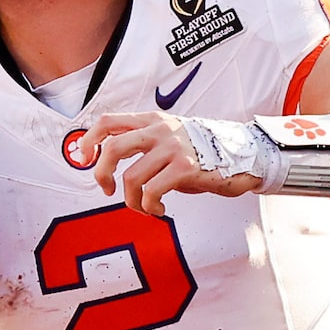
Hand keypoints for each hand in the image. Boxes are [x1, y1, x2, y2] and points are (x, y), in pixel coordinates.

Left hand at [85, 111, 258, 216]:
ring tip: (144, 207)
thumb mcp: (171, 139)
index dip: (89, 140)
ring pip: (131, 177)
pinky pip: (152, 192)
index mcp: (153, 120)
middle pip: (113, 147)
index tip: (85, 160)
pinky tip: (159, 209)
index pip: (109, 121)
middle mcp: (160, 130)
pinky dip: (149, 206)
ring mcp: (173, 147)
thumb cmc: (203, 153)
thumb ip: (146, 145)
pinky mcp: (186, 167)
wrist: (244, 156)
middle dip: (101, 173)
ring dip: (131, 201)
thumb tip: (112, 166)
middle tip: (108, 189)